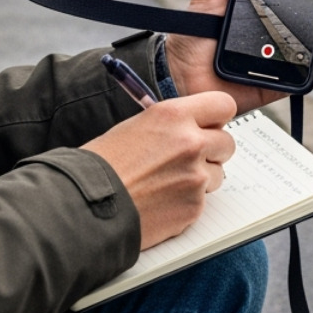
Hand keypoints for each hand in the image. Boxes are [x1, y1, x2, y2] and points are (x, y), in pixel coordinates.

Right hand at [81, 91, 236, 248]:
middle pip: (226, 142)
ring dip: (200, 178)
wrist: (85, 205)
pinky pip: (202, 200)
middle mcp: (191, 142)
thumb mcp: (137, 127)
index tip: (210, 125)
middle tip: (189, 159)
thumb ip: (172, 126)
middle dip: (212, 150)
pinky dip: (187, 202)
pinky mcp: (194, 207)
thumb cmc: (101, 165)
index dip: (217, 117)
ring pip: (217, 174)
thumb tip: (193, 128)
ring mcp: (196, 177)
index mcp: (175, 115)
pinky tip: (161, 201)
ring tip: (168, 183)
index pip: (224, 105)